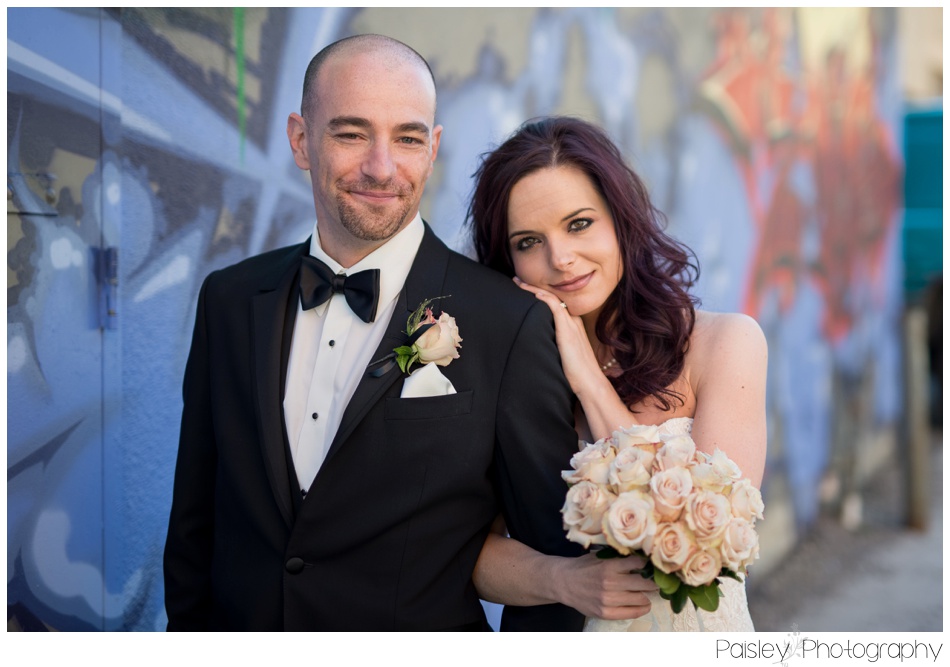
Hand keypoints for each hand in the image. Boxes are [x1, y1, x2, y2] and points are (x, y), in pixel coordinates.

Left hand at [513, 277, 602, 396]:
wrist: (590, 382)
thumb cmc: (577, 374)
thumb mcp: (563, 356)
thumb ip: (554, 347)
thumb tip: (537, 348)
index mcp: (572, 326)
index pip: (554, 304)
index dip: (538, 295)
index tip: (524, 289)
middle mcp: (573, 321)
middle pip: (552, 297)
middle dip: (533, 287)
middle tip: (517, 280)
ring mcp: (571, 324)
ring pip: (552, 299)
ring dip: (534, 289)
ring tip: (518, 282)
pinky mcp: (568, 331)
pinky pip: (556, 308)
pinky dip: (545, 299)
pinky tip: (534, 293)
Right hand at [552, 552, 657, 619]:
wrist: (564, 583)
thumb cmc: (584, 566)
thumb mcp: (599, 556)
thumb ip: (617, 557)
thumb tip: (641, 554)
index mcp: (609, 566)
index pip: (639, 563)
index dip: (649, 563)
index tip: (653, 564)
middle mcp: (610, 583)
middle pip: (644, 583)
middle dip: (653, 581)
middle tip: (657, 579)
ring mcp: (608, 600)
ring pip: (641, 599)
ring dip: (648, 595)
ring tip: (649, 591)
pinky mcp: (606, 613)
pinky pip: (632, 613)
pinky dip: (642, 608)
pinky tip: (644, 604)